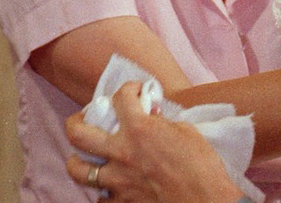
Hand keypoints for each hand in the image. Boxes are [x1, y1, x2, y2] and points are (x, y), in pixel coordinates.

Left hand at [66, 82, 245, 202]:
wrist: (206, 199)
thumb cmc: (201, 165)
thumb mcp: (185, 132)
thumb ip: (162, 122)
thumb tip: (153, 118)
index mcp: (140, 129)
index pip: (120, 98)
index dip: (127, 89)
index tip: (133, 91)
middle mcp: (122, 152)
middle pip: (78, 134)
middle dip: (75, 122)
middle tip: (81, 119)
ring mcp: (118, 180)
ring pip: (79, 171)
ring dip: (78, 162)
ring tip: (82, 158)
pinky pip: (100, 199)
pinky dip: (103, 193)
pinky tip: (109, 188)